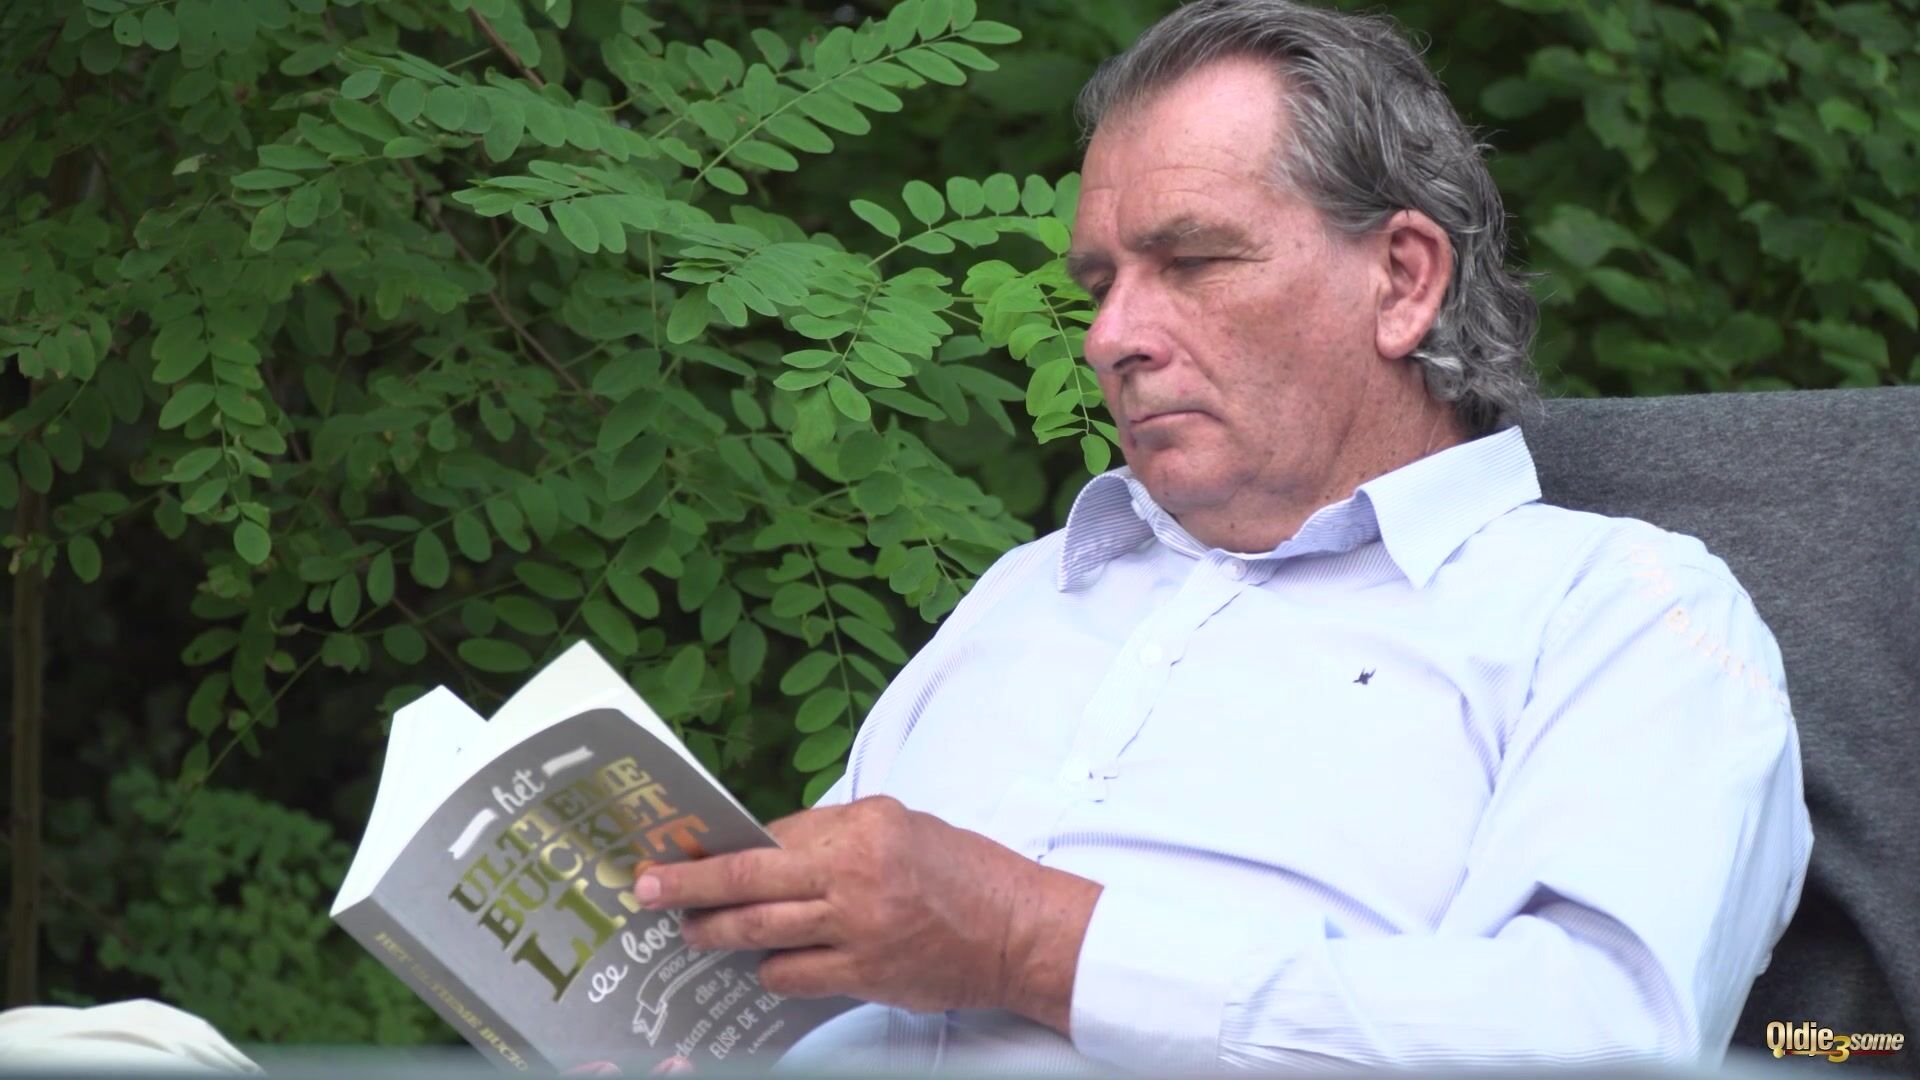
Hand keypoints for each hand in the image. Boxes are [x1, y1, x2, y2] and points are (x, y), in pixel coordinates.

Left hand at [632, 796, 1101, 1032]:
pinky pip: (792, 975)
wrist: (1016, 930)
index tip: (683, 849)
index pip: (773, 834)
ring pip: (760, 931)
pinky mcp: (864, 975)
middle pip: (749, 879)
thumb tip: (768, 849)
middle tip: (648, 888)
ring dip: (716, 932)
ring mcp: (857, 928)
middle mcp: (854, 873)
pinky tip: (763, 964)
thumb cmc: (962, 872)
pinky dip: (769, 969)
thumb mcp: (900, 826)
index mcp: (864, 826)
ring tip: (690, 932)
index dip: (725, 845)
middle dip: (690, 885)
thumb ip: (836, 835)